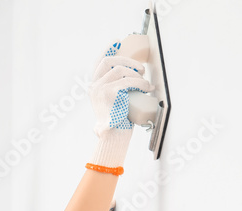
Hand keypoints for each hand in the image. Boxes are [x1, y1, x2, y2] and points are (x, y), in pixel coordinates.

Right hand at [88, 41, 153, 168]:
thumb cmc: (116, 124)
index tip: (117, 42)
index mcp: (94, 87)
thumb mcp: (113, 103)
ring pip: (120, 70)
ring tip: (145, 84)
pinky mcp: (110, 93)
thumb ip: (115, 92)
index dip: (108, 50)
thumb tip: (132, 82)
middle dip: (127, 60)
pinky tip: (147, 89)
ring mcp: (101, 88)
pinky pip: (128, 81)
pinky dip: (141, 84)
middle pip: (109, 61)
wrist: (113, 137)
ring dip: (136, 75)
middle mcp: (94, 86)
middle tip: (141, 69)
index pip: (99, 63)